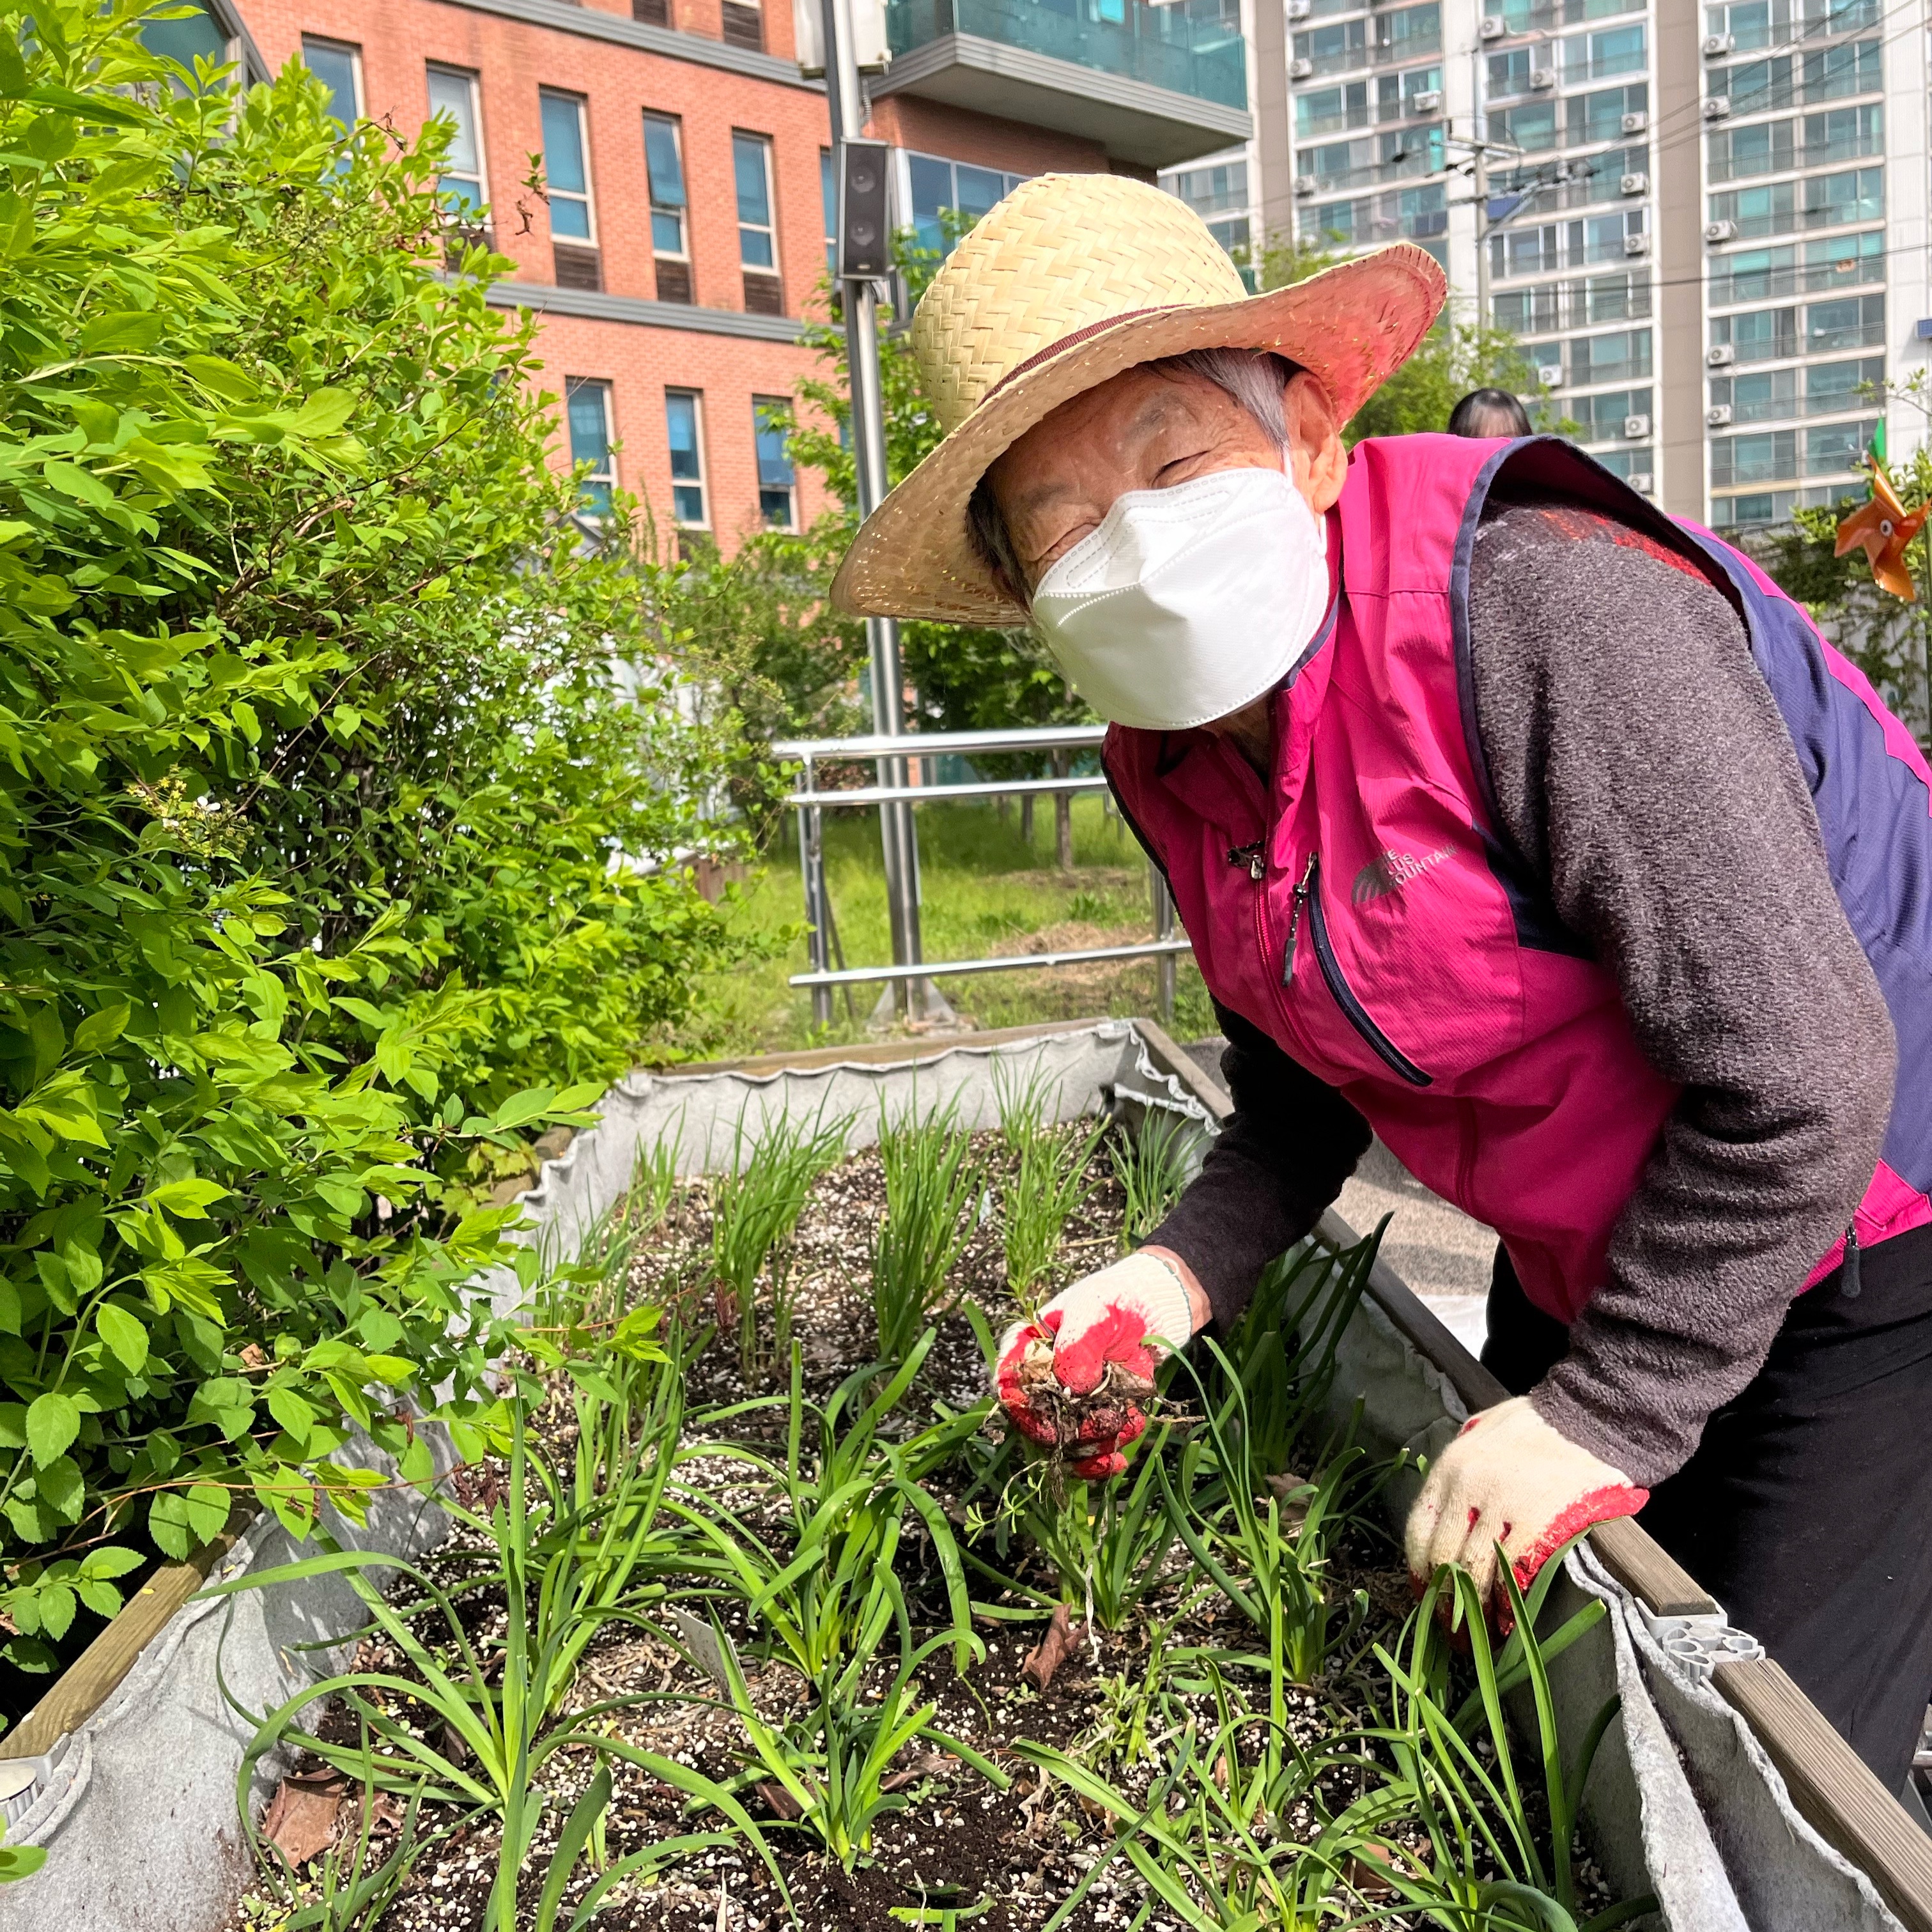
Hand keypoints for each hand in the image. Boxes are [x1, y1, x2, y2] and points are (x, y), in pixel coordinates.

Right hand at [995, 1248, 1200, 1478]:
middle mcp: (1037, 1382)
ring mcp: (1062, 1406)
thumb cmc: (1113, 1302)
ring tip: (1124, 1419)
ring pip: (1064, 1445)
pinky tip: (1117, 1458)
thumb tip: (1072, 1388)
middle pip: (1038, 1424)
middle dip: (1073, 1431)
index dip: (1027, 1410)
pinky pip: (1083, 1455)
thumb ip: (1077, 1346)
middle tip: (1107, 1416)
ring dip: (1095, 1442)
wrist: (1149, 1314)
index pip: (1010, 1387)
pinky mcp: (1086, 1422)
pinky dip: (1100, 1461)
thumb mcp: (1094, 1312)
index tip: (1057, 1417)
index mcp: (1025, 1349)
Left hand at [1404, 1397, 1648, 1612]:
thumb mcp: (1479, 1437)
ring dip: (1474, 1611)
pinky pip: (1512, 1572)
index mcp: (1448, 1467)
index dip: (1420, 1573)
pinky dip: (1507, 1602)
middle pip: (1443, 1558)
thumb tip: (1442, 1517)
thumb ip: (1457, 1472)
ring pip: (1474, 1571)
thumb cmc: (1534, 1427)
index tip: (1425, 1599)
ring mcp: (1500, 1503)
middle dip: (1444, 1601)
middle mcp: (1466, 1486)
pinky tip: (1509, 1620)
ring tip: (1478, 1636)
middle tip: (1450, 1631)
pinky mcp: (1537, 1519)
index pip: (1418, 1531)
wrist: (1587, 1416)